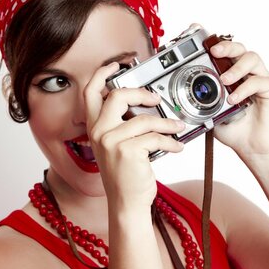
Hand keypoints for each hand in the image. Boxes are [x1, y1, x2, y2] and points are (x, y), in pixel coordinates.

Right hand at [84, 62, 185, 209]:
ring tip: (178, 129)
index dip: (102, 74)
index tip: (116, 64)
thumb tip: (147, 107)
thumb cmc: (126, 177)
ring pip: (145, 119)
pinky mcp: (128, 150)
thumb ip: (123, 126)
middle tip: (156, 98)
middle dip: (141, 93)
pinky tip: (177, 147)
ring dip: (167, 124)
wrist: (127, 203)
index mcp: (94, 128)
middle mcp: (99, 133)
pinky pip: (155, 137)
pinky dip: (171, 142)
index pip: (90, 93)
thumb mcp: (118, 147)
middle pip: (117, 96)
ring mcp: (111, 141)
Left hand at [210, 41, 268, 156]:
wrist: (252, 148)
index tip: (202, 42)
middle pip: (240, 49)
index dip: (216, 44)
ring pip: (252, 58)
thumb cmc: (235, 130)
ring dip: (236, 67)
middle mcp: (248, 74)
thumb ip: (203, 103)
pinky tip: (234, 99)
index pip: (226, 54)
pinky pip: (260, 81)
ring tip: (224, 81)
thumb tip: (188, 95)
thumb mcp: (211, 115)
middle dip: (226, 46)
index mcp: (233, 76)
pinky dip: (244, 88)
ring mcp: (261, 79)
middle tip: (214, 52)